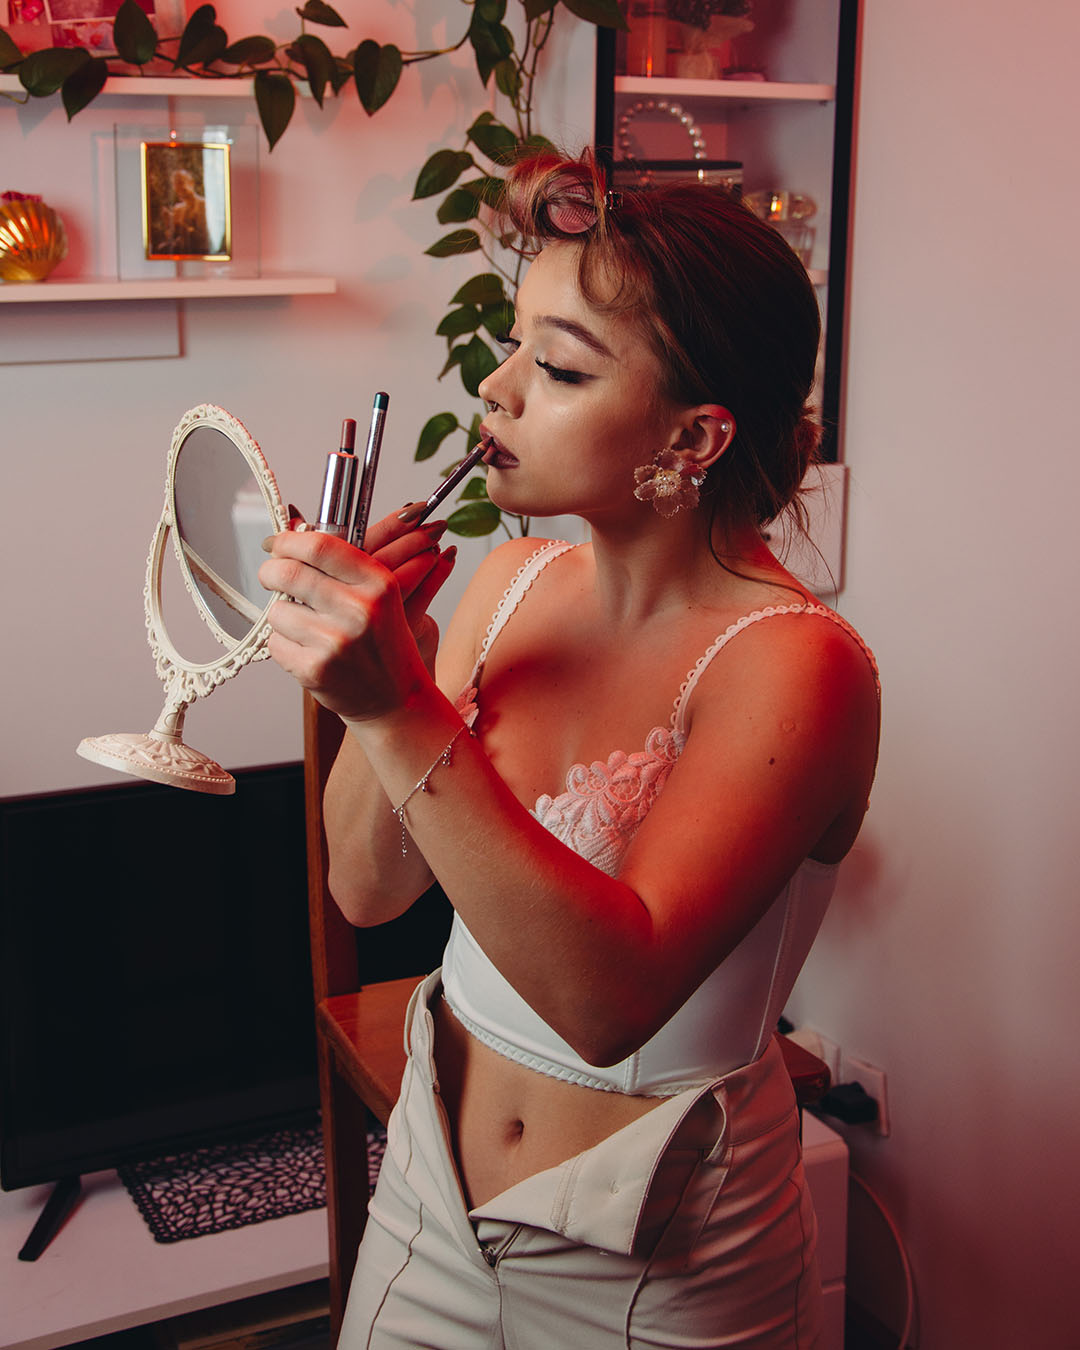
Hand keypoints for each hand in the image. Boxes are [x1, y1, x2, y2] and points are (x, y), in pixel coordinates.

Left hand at [258, 506, 457, 720]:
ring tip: (301, 625)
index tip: (276, 545)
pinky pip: (276, 642)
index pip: (319, 546)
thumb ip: (341, 564)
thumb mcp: (379, 595)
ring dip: (280, 615)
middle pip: (289, 572)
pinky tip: (306, 650)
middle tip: (270, 576)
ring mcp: (336, 641)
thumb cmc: (382, 643)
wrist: (396, 699)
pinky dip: (283, 644)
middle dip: (270, 572)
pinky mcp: (316, 669)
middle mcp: (360, 610)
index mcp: (378, 583)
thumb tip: (292, 529)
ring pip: (277, 611)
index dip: (287, 541)